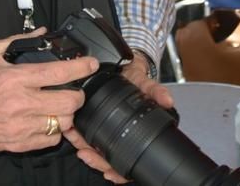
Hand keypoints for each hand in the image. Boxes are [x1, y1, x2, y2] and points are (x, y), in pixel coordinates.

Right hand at [0, 29, 98, 153]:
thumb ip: (17, 41)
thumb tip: (40, 33)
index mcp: (16, 79)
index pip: (59, 74)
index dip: (82, 68)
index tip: (90, 64)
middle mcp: (21, 103)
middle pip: (70, 102)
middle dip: (78, 94)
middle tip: (74, 89)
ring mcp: (21, 126)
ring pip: (64, 122)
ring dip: (66, 113)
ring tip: (58, 105)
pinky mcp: (20, 143)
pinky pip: (51, 138)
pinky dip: (53, 129)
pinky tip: (45, 119)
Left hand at [67, 51, 173, 182]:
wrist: (125, 66)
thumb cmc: (136, 79)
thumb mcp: (146, 83)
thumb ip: (156, 91)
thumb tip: (167, 100)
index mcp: (134, 131)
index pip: (128, 160)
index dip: (120, 172)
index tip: (110, 173)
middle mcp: (120, 134)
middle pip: (109, 160)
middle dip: (96, 160)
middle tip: (86, 155)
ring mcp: (107, 130)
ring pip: (95, 150)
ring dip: (83, 147)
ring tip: (75, 140)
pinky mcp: (95, 121)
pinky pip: (85, 135)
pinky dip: (77, 136)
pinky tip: (71, 132)